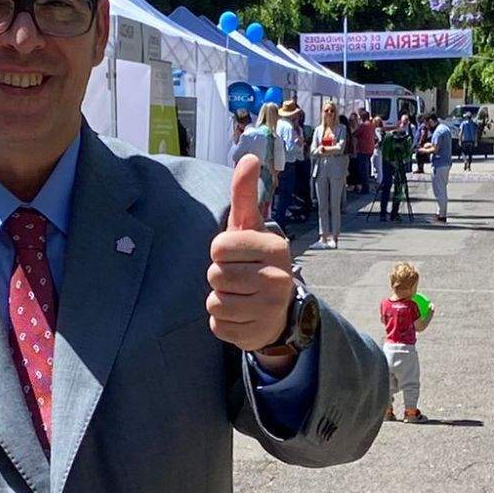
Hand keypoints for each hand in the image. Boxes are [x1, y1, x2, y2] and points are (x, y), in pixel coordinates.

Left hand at [208, 155, 295, 356]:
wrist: (278, 310)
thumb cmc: (256, 260)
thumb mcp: (250, 227)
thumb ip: (245, 194)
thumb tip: (249, 157)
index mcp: (276, 248)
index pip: (220, 247)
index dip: (221, 250)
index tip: (237, 253)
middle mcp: (279, 279)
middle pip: (215, 275)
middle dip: (220, 275)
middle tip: (239, 276)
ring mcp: (269, 311)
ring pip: (214, 300)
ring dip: (220, 298)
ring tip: (240, 295)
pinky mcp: (254, 335)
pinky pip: (217, 324)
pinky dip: (222, 320)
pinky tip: (240, 314)